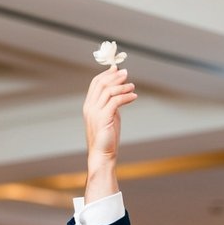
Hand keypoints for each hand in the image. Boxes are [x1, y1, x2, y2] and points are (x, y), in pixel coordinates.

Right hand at [83, 67, 136, 200]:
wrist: (102, 155)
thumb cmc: (107, 139)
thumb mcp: (109, 118)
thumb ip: (111, 105)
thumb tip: (121, 94)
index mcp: (89, 106)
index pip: (95, 83)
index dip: (106, 74)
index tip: (117, 68)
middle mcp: (90, 107)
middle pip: (101, 84)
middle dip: (115, 76)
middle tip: (126, 73)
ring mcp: (95, 112)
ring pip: (109, 91)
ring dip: (122, 86)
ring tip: (133, 86)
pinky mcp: (103, 118)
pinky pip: (116, 101)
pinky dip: (126, 96)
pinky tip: (134, 97)